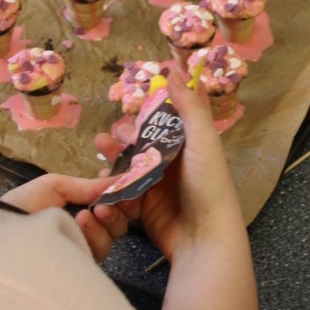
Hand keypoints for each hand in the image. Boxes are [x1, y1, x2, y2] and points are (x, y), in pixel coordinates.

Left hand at [0, 172, 129, 261]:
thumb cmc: (22, 205)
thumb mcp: (54, 186)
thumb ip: (88, 185)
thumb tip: (120, 179)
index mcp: (80, 210)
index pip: (112, 204)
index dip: (120, 196)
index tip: (120, 186)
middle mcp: (85, 231)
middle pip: (118, 223)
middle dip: (116, 210)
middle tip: (105, 202)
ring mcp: (82, 249)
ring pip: (111, 238)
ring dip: (105, 223)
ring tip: (88, 213)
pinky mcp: (78, 266)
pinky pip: (99, 252)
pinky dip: (94, 235)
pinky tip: (80, 222)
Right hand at [100, 67, 243, 259]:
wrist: (203, 238)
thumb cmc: (208, 185)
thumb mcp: (203, 140)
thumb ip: (189, 106)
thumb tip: (175, 70)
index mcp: (191, 142)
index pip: (168, 117)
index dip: (150, 108)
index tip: (134, 99)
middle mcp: (174, 161)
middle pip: (142, 140)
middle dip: (125, 134)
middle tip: (112, 134)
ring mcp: (157, 184)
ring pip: (128, 163)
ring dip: (114, 155)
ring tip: (101, 147)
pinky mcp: (143, 206)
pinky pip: (122, 189)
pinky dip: (112, 183)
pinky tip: (103, 178)